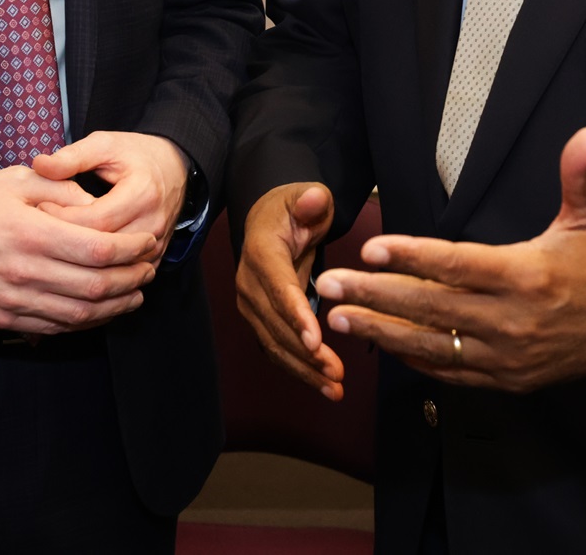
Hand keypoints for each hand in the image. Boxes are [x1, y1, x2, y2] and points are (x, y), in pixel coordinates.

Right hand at [0, 167, 159, 334]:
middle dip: (131, 278)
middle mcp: (25, 272)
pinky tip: (102, 310)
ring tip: (137, 292)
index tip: (147, 242)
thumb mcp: (14, 181)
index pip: (97, 248)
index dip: (131, 249)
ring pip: (79, 314)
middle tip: (150, 268)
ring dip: (116, 306)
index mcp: (30, 233)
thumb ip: (61, 188)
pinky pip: (55, 328)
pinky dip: (86, 322)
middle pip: (95, 286)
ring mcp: (14, 301)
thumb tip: (97, 205)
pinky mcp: (4, 319)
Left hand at [31, 131, 189, 257]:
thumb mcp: (105, 145)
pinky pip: (122, 275)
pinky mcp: (154, 258)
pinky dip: (98, 270)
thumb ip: (73, 157)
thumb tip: (40, 165)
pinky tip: (76, 258)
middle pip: (102, 248)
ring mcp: (156, 244)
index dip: (63, 217)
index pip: (95, 220)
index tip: (41, 207)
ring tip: (55, 243)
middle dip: (68, 241)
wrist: (174, 168)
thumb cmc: (136, 155)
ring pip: (111, 267)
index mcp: (142, 194)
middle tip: (40, 229)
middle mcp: (153, 224)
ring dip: (81, 259)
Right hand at [236, 181, 345, 400]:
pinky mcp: (259, 320)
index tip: (316, 341)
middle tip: (336, 372)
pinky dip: (298, 369)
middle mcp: (249, 283)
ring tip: (334, 388)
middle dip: (305, 352)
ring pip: (274, 343)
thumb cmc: (293, 210)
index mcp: (261, 253)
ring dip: (303, 369)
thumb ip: (312, 199)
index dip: (296, 316)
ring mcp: (251, 305)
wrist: (269, 222)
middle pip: (276, 324)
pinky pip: (276, 348)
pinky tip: (323, 386)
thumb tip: (315, 198)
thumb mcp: (306, 197)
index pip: (279, 288)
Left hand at [315, 127, 585, 392]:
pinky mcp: (510, 380)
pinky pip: (453, 373)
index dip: (412, 257)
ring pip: (433, 347)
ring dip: (381, 334)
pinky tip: (382, 345)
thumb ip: (582, 175)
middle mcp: (513, 321)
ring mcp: (509, 357)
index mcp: (529, 276)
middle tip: (328, 285)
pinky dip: (415, 359)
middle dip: (375, 298)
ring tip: (336, 319)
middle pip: (431, 309)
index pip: (458, 265)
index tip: (372, 248)